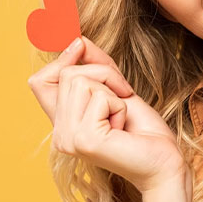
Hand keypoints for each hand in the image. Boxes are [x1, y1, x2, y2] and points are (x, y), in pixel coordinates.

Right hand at [27, 36, 187, 192]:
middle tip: (123, 97)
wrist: (164, 162)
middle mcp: (59, 134)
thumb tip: (78, 40)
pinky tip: (123, 128)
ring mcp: (68, 139)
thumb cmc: (144, 131)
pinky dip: (119, 104)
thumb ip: (95, 66)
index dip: (60, 59)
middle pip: (67, 74)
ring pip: (80, 80)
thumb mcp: (117, 89)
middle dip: (103, 74)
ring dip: (112, 89)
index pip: (38, 82)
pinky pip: (99, 96)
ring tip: (121, 115)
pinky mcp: (83, 140)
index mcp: (62, 124)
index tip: (81, 45)